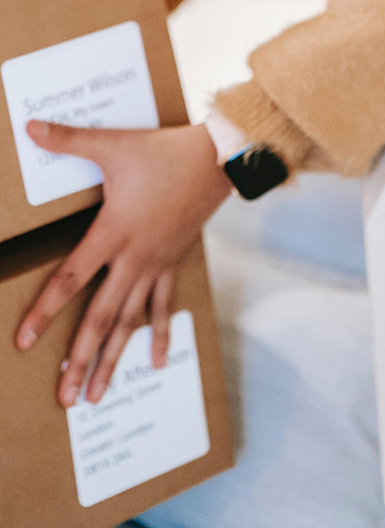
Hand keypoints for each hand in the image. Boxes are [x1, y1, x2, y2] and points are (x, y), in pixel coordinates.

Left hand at [16, 120, 229, 407]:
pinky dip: (160, 336)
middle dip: (80, 360)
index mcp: (113, 233)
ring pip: (130, 323)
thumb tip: (31, 127)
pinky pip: (164, 308)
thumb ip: (69, 140)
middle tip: (65, 400)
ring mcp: (156, 265)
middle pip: (101, 318)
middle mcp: (134, 258)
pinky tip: (157, 364)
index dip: (45, 311)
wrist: (216, 160)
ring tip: (97, 397)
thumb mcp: (112, 144)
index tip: (24, 342)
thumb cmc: (163, 152)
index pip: (71, 280)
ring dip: (112, 360)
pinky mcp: (173, 263)